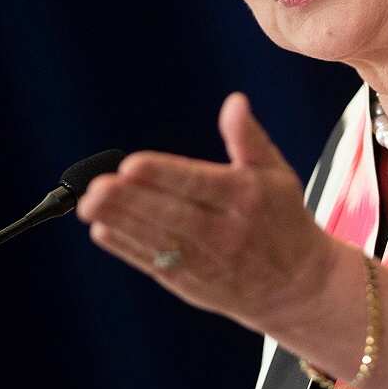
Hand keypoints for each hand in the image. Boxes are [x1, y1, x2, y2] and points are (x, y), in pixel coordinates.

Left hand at [76, 92, 338, 331]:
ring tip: (88, 205)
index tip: (131, 164)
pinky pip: (155, 264)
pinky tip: (102, 230)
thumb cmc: (283, 219)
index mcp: (245, 198)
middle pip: (172, 215)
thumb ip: (248, 138)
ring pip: (158, 241)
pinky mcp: (192, 284)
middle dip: (131, 201)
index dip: (163, 175)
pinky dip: (127, 248)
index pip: (198, 184)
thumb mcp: (276, 173)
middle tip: (97, 186)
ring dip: (121, 223)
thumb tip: (235, 101)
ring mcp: (207, 261)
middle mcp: (225, 232)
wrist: (298, 287)